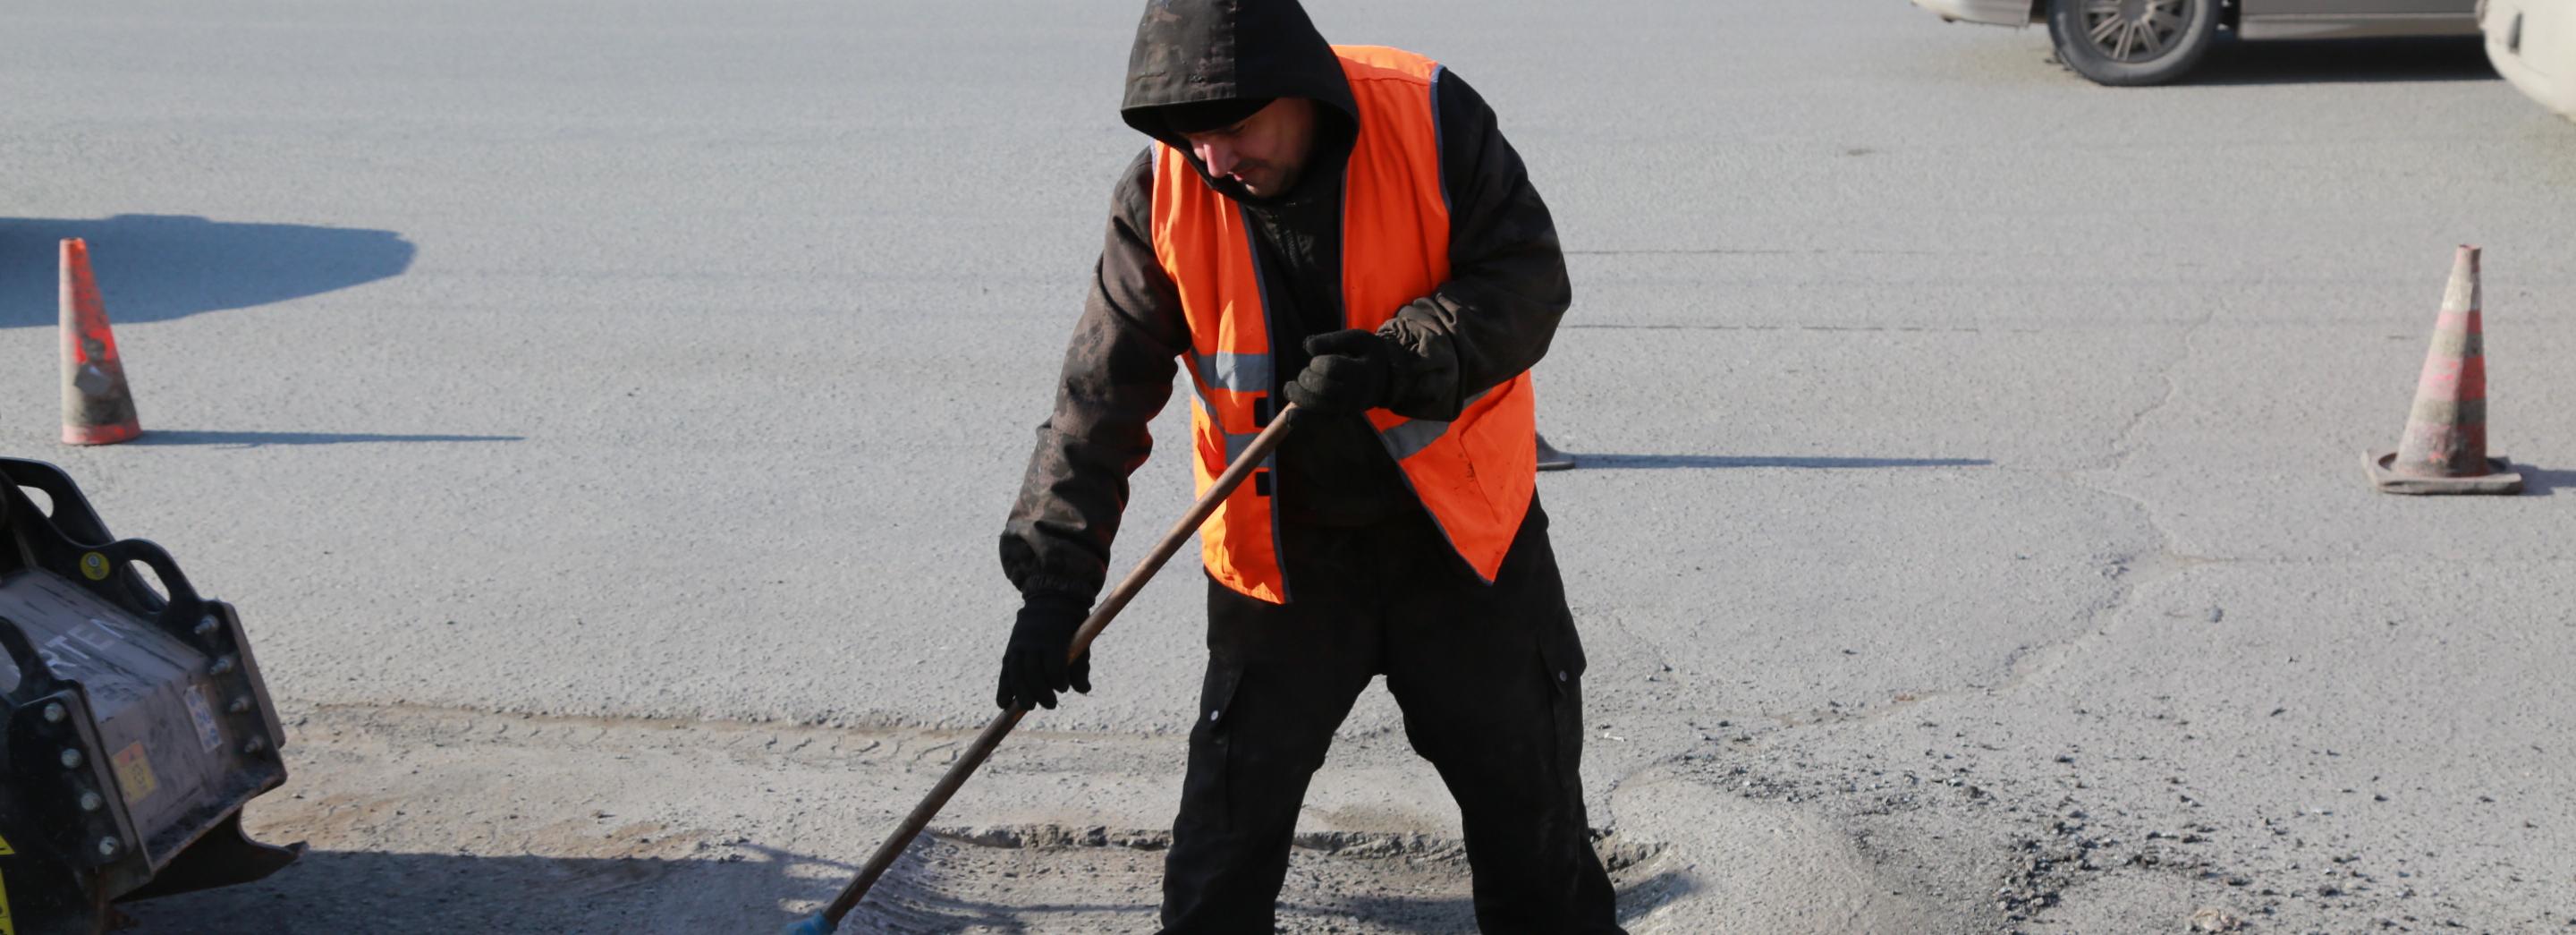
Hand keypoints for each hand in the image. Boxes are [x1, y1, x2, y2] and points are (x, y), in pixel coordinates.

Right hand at [996, 594, 1091, 709]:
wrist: (1049, 602)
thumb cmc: (1069, 628)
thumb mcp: (1080, 642)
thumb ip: (1081, 667)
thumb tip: (1084, 690)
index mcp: (1053, 639)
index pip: (1053, 665)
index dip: (1058, 680)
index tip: (1064, 688)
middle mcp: (1033, 643)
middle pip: (1032, 672)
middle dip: (1040, 692)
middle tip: (1051, 705)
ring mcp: (1019, 646)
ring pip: (1016, 673)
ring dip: (1021, 693)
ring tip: (1028, 707)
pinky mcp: (1010, 651)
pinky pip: (1005, 672)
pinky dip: (1003, 688)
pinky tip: (1003, 704)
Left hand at [1284, 329, 1394, 416]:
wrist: (1385, 380)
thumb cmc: (1366, 355)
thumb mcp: (1357, 339)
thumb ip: (1332, 339)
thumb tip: (1307, 346)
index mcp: (1362, 371)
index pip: (1332, 367)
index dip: (1317, 362)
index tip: (1316, 359)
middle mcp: (1356, 394)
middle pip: (1323, 388)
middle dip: (1306, 377)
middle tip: (1305, 372)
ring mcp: (1347, 408)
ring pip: (1318, 406)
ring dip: (1298, 395)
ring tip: (1290, 387)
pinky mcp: (1339, 417)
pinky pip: (1319, 421)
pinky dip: (1302, 419)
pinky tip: (1288, 417)